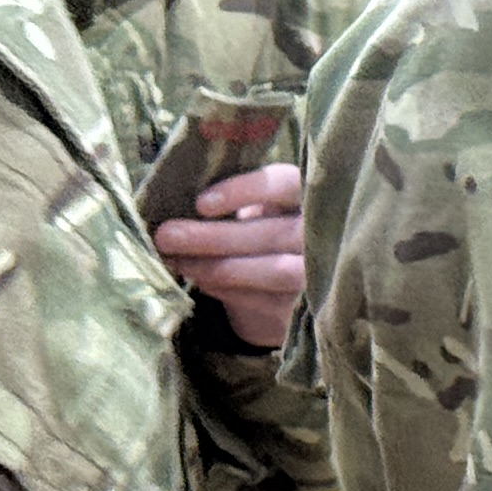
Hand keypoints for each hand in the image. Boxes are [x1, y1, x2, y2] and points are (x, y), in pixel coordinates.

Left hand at [150, 160, 307, 351]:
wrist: (300, 279)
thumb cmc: (271, 227)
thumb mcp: (264, 203)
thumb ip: (237, 197)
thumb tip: (177, 192)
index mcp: (312, 194)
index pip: (287, 184)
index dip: (246, 191)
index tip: (200, 204)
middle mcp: (325, 232)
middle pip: (274, 233)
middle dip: (214, 236)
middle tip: (166, 235)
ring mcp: (320, 271)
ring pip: (272, 270)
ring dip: (215, 266)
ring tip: (175, 260)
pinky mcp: (309, 306)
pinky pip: (265, 299)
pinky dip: (226, 289)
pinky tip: (199, 280)